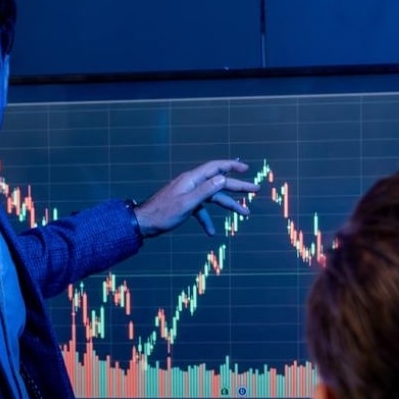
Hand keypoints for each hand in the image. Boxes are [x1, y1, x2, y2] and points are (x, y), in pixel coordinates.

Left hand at [133, 159, 257, 237]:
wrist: (143, 223)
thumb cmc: (163, 214)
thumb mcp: (186, 203)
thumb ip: (205, 191)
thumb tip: (222, 178)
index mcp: (191, 179)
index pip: (216, 167)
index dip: (232, 166)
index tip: (246, 169)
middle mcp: (191, 184)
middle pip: (219, 182)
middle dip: (238, 186)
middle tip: (255, 189)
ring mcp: (188, 194)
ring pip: (213, 197)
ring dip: (229, 205)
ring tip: (245, 213)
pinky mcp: (185, 204)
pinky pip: (201, 210)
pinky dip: (207, 220)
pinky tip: (211, 232)